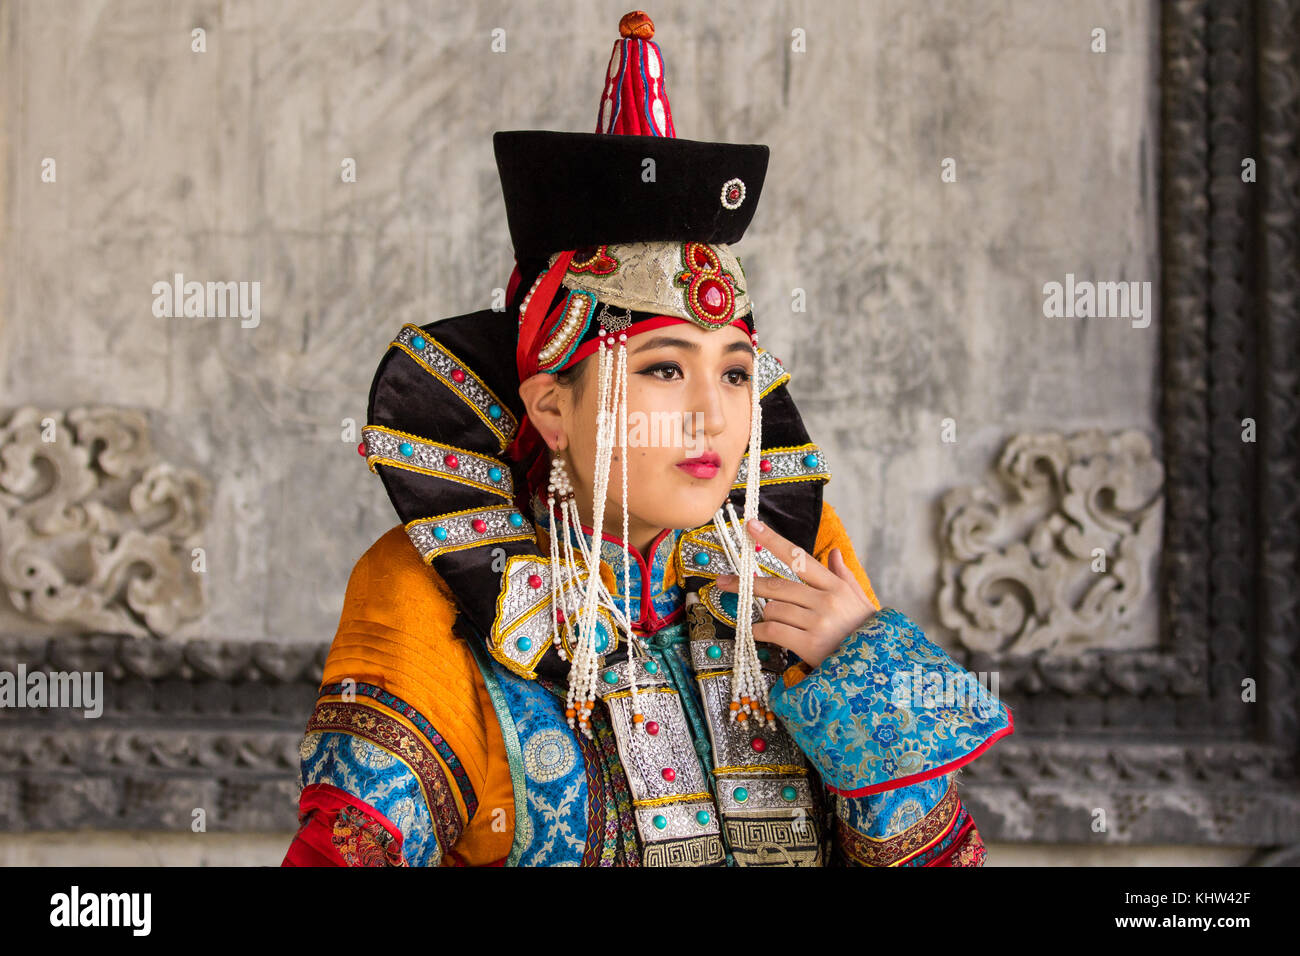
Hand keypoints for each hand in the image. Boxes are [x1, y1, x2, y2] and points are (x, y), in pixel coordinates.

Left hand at [713, 517, 878, 669]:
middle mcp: (826, 600)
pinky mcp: (810, 644)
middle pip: (776, 585)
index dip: (773, 540)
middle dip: (746, 583)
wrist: (881, 668)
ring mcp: (818, 622)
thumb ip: (844, 576)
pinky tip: (761, 635)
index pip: (798, 557)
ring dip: (764, 616)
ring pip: (772, 609)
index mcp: (836, 586)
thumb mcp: (860, 601)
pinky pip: (772, 631)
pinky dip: (761, 632)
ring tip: (771, 624)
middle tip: (723, 581)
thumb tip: (834, 553)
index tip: (751, 526)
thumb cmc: (866, 633)